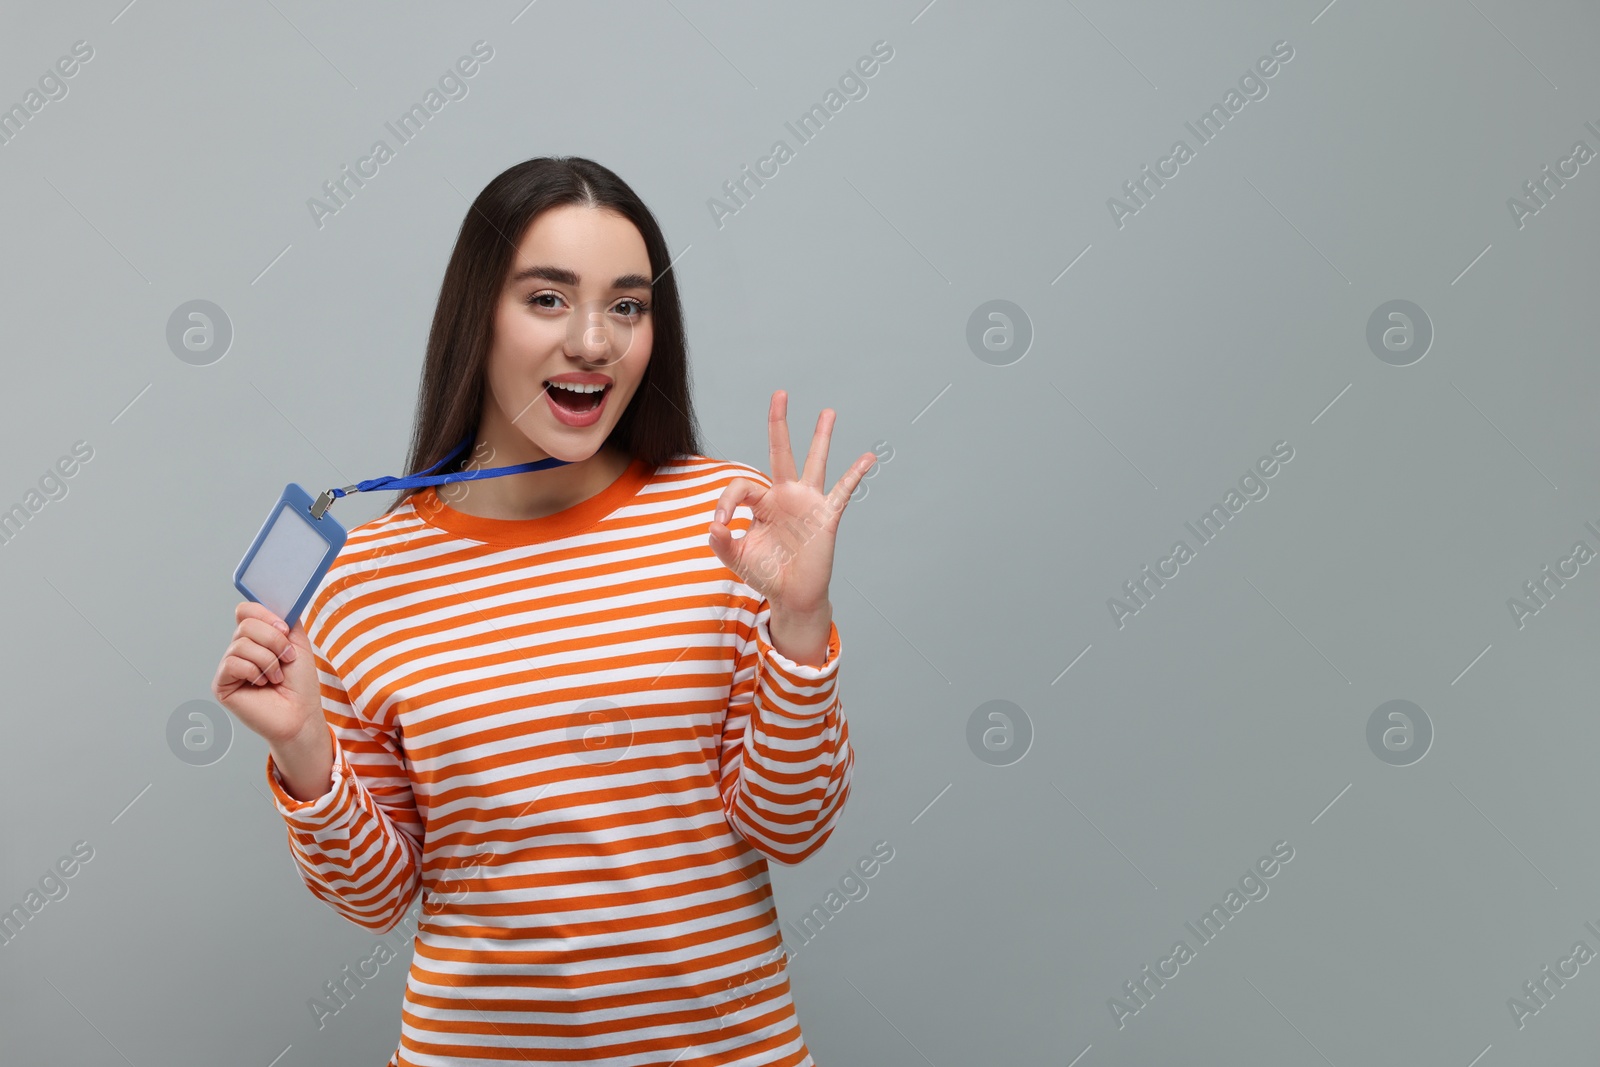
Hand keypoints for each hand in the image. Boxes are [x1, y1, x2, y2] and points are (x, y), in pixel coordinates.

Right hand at [211, 601, 322, 748]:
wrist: (301, 714)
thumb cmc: (300, 684)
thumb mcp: (298, 643)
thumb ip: (287, 620)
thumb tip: (279, 599)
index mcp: (255, 638)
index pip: (245, 610)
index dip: (265, 615)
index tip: (284, 629)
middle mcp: (238, 650)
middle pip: (246, 624)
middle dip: (274, 640)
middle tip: (286, 659)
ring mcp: (228, 667)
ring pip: (241, 643)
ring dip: (268, 660)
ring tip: (276, 677)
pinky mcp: (221, 684)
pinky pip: (232, 663)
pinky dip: (254, 671)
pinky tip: (261, 685)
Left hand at [707, 390, 875, 617]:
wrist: (792, 596)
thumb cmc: (765, 574)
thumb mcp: (735, 557)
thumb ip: (721, 541)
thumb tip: (715, 524)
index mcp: (761, 503)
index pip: (742, 485)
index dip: (727, 502)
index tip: (722, 525)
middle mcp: (785, 496)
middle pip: (781, 452)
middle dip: (778, 423)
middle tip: (780, 394)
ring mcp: (808, 503)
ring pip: (815, 462)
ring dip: (821, 437)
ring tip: (828, 412)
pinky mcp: (826, 516)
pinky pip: (843, 491)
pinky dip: (855, 474)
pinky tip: (868, 458)